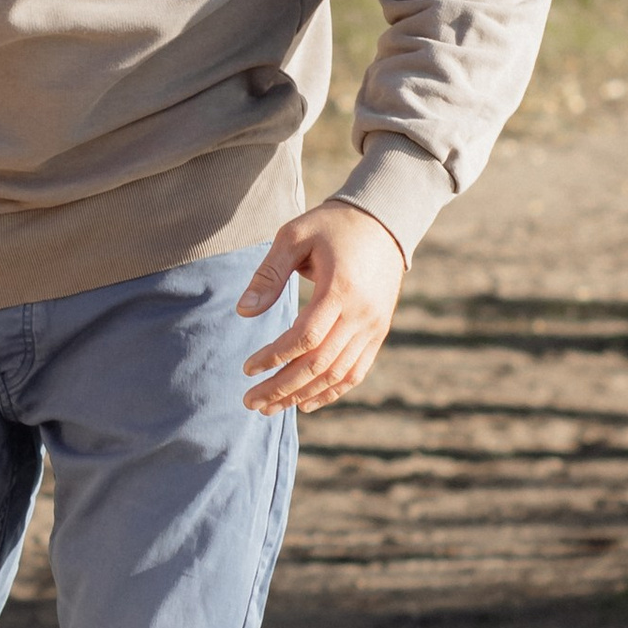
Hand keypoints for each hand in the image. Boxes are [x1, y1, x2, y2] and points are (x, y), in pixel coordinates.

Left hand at [237, 199, 406, 414]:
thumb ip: (268, 274)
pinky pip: (356, 371)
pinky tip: (305, 403)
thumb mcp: (294, 236)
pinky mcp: (379, 331)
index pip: (305, 337)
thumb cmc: (331, 225)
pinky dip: (331, 391)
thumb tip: (243, 312)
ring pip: (337, 374)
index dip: (274, 357)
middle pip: (319, 364)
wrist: (384, 220)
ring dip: (302, 395)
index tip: (247, 368)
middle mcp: (361, 314)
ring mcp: (374, 326)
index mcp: (340, 289)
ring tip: (270, 407)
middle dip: (282, 387)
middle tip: (251, 402)